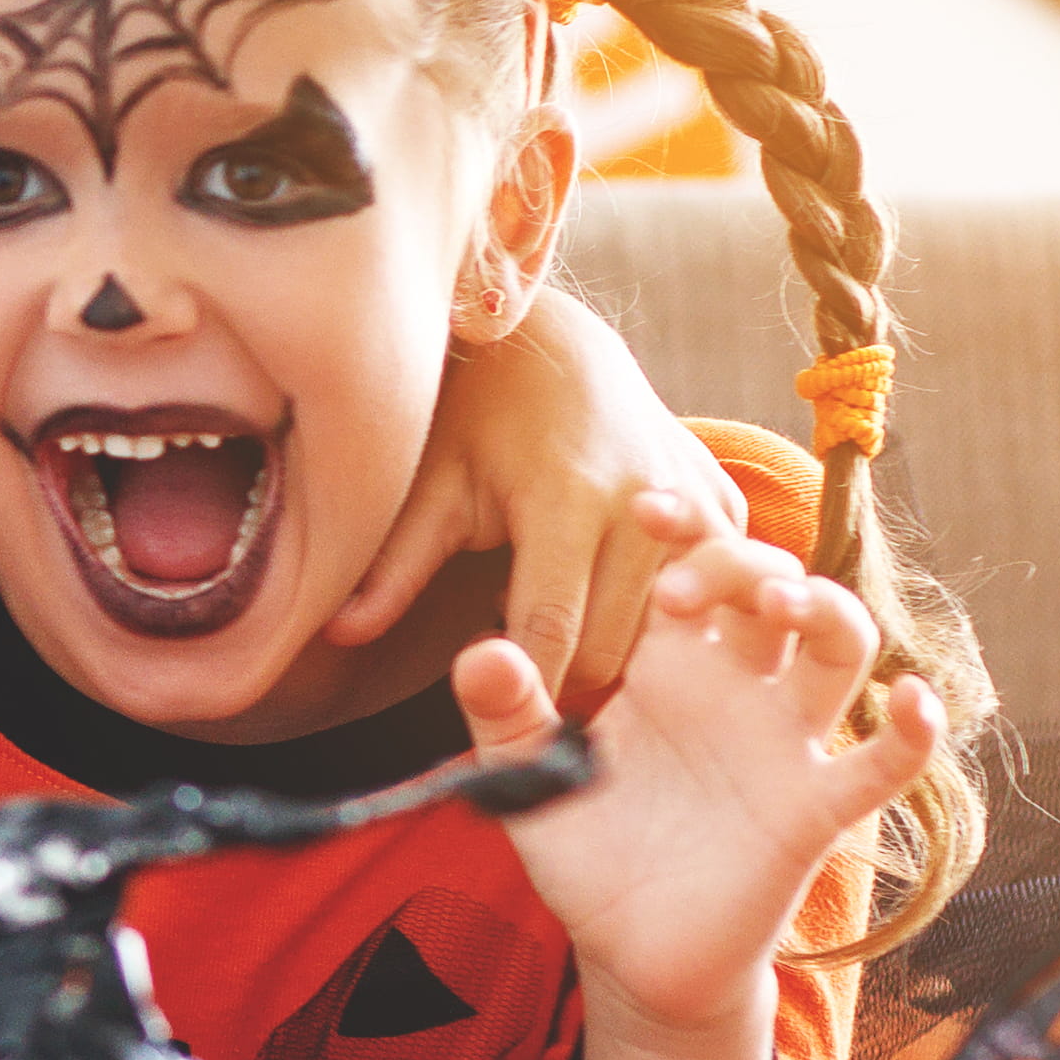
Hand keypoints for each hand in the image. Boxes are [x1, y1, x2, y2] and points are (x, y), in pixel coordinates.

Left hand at [337, 292, 743, 710]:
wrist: (561, 345)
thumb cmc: (479, 417)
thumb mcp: (431, 488)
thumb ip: (391, 567)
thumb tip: (334, 633)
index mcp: (568, 500)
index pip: (550, 628)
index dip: (522, 684)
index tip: (495, 713)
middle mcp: (646, 505)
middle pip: (612, 646)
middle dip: (564, 674)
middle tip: (520, 670)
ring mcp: (696, 504)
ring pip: (663, 633)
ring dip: (614, 647)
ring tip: (561, 626)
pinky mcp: (725, 508)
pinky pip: (705, 596)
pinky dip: (662, 616)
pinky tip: (612, 598)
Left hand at [456, 490, 943, 1059]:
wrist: (628, 950)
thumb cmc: (587, 851)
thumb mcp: (529, 779)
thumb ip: (506, 716)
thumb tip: (480, 650)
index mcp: (670, 668)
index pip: (694, 570)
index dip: (685, 528)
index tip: (647, 503)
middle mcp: (737, 691)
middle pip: (773, 589)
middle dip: (742, 564)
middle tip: (680, 583)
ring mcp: (784, 744)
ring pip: (841, 650)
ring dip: (829, 612)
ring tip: (785, 606)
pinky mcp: (814, 809)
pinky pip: (883, 764)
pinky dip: (912, 730)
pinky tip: (909, 699)